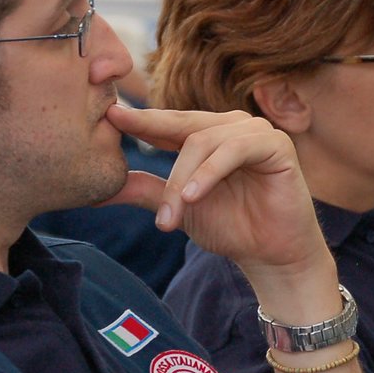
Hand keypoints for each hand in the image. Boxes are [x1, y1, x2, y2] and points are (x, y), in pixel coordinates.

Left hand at [101, 105, 327, 280]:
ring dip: (182, 178)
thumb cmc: (231, 228)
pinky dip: (210, 172)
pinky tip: (194, 196)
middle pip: (183, 125)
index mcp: (208, 135)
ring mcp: (255, 131)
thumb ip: (145, 191)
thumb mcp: (179, 208)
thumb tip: (97, 193)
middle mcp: (231, 126)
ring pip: (205, 141)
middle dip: (149, 133)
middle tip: (116, 132)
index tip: (107, 116)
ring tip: (171, 216)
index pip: (168, 123)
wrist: (271, 256)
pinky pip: (235, 150)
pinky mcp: (275, 144)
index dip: (139, 120)